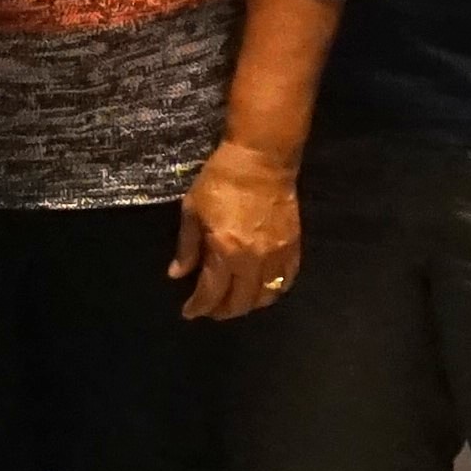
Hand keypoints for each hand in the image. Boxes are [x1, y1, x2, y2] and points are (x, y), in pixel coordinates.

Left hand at [168, 141, 303, 322]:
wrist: (261, 158)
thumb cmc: (221, 180)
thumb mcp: (193, 210)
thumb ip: (187, 247)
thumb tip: (177, 274)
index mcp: (225, 250)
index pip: (212, 293)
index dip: (199, 307)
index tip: (189, 311)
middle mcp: (254, 260)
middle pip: (240, 302)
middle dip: (222, 311)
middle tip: (209, 308)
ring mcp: (277, 255)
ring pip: (266, 296)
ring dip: (247, 304)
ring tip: (233, 300)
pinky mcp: (293, 246)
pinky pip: (286, 280)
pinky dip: (273, 290)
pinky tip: (261, 288)